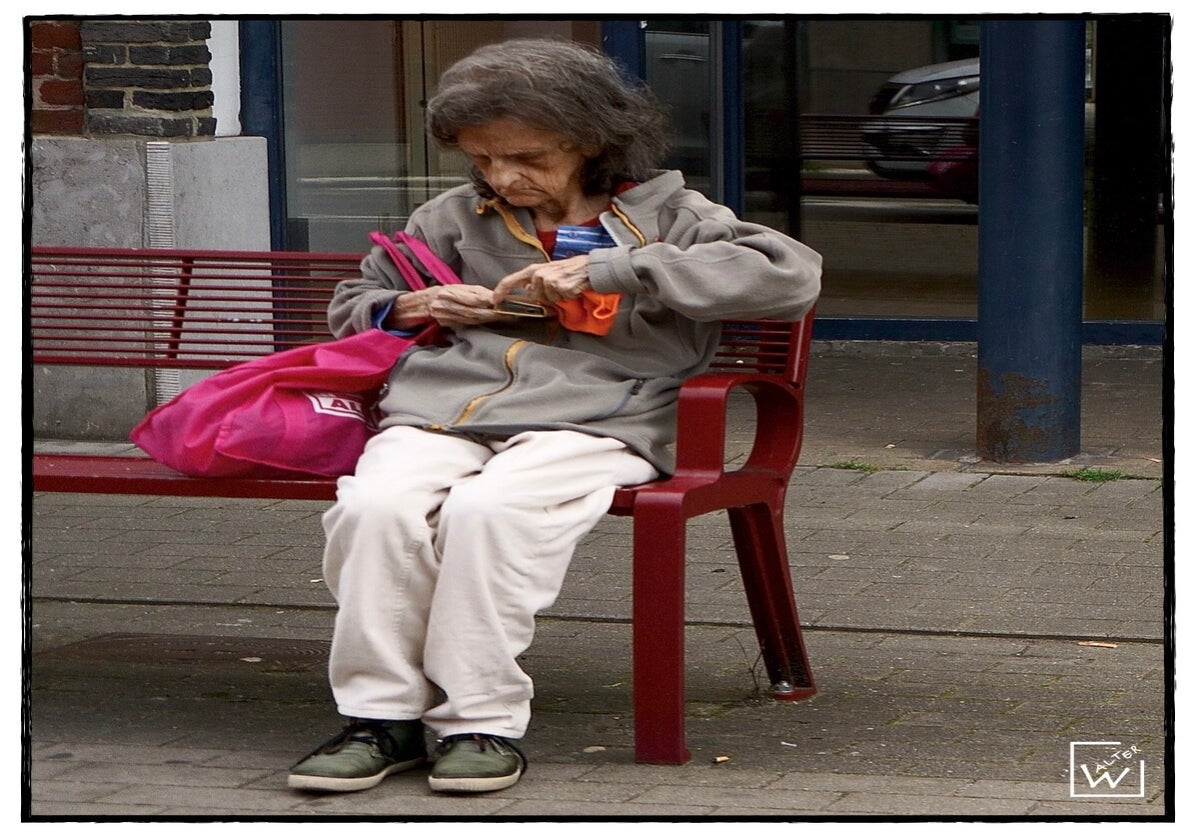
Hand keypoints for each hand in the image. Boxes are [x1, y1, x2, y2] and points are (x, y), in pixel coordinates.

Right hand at [389, 285, 504, 327]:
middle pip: (473, 311)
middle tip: (508, 312)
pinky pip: (466, 324)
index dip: (487, 300)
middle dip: (491, 313)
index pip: (471, 297)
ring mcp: (445, 316)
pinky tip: (489, 321)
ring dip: (488, 319)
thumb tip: (494, 297)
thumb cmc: (444, 292)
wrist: (422, 303)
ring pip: (471, 319)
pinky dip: (479, 323)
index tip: (501, 301)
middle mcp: (445, 304)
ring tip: (503, 317)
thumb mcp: (457, 287)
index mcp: (448, 292)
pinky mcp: (446, 324)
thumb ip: (474, 292)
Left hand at [492, 255, 591, 305]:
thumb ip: (535, 281)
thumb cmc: (571, 269)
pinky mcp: (559, 289)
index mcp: (534, 269)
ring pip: (547, 300)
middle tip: (558, 287)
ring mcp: (549, 281)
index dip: (501, 290)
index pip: (512, 280)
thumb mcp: (550, 271)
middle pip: (534, 296)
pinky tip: (571, 289)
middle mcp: (539, 274)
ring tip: (565, 287)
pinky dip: (565, 298)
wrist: (590, 268)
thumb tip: (528, 290)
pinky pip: (558, 301)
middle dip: (545, 296)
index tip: (495, 299)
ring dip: (556, 298)